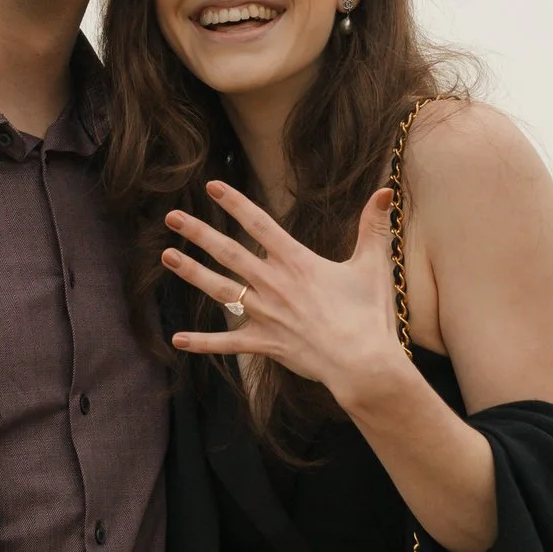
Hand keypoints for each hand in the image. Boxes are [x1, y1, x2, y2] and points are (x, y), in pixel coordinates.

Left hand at [162, 181, 410, 405]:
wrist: (363, 364)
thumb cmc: (369, 315)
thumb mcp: (374, 265)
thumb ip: (374, 226)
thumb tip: (385, 191)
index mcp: (297, 263)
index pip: (260, 225)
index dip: (236, 203)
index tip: (212, 187)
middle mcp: (275, 284)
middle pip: (229, 253)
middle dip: (198, 233)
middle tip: (171, 218)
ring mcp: (266, 315)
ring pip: (220, 290)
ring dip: (191, 273)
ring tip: (167, 257)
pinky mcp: (265, 344)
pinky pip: (228, 343)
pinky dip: (202, 342)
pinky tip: (177, 340)